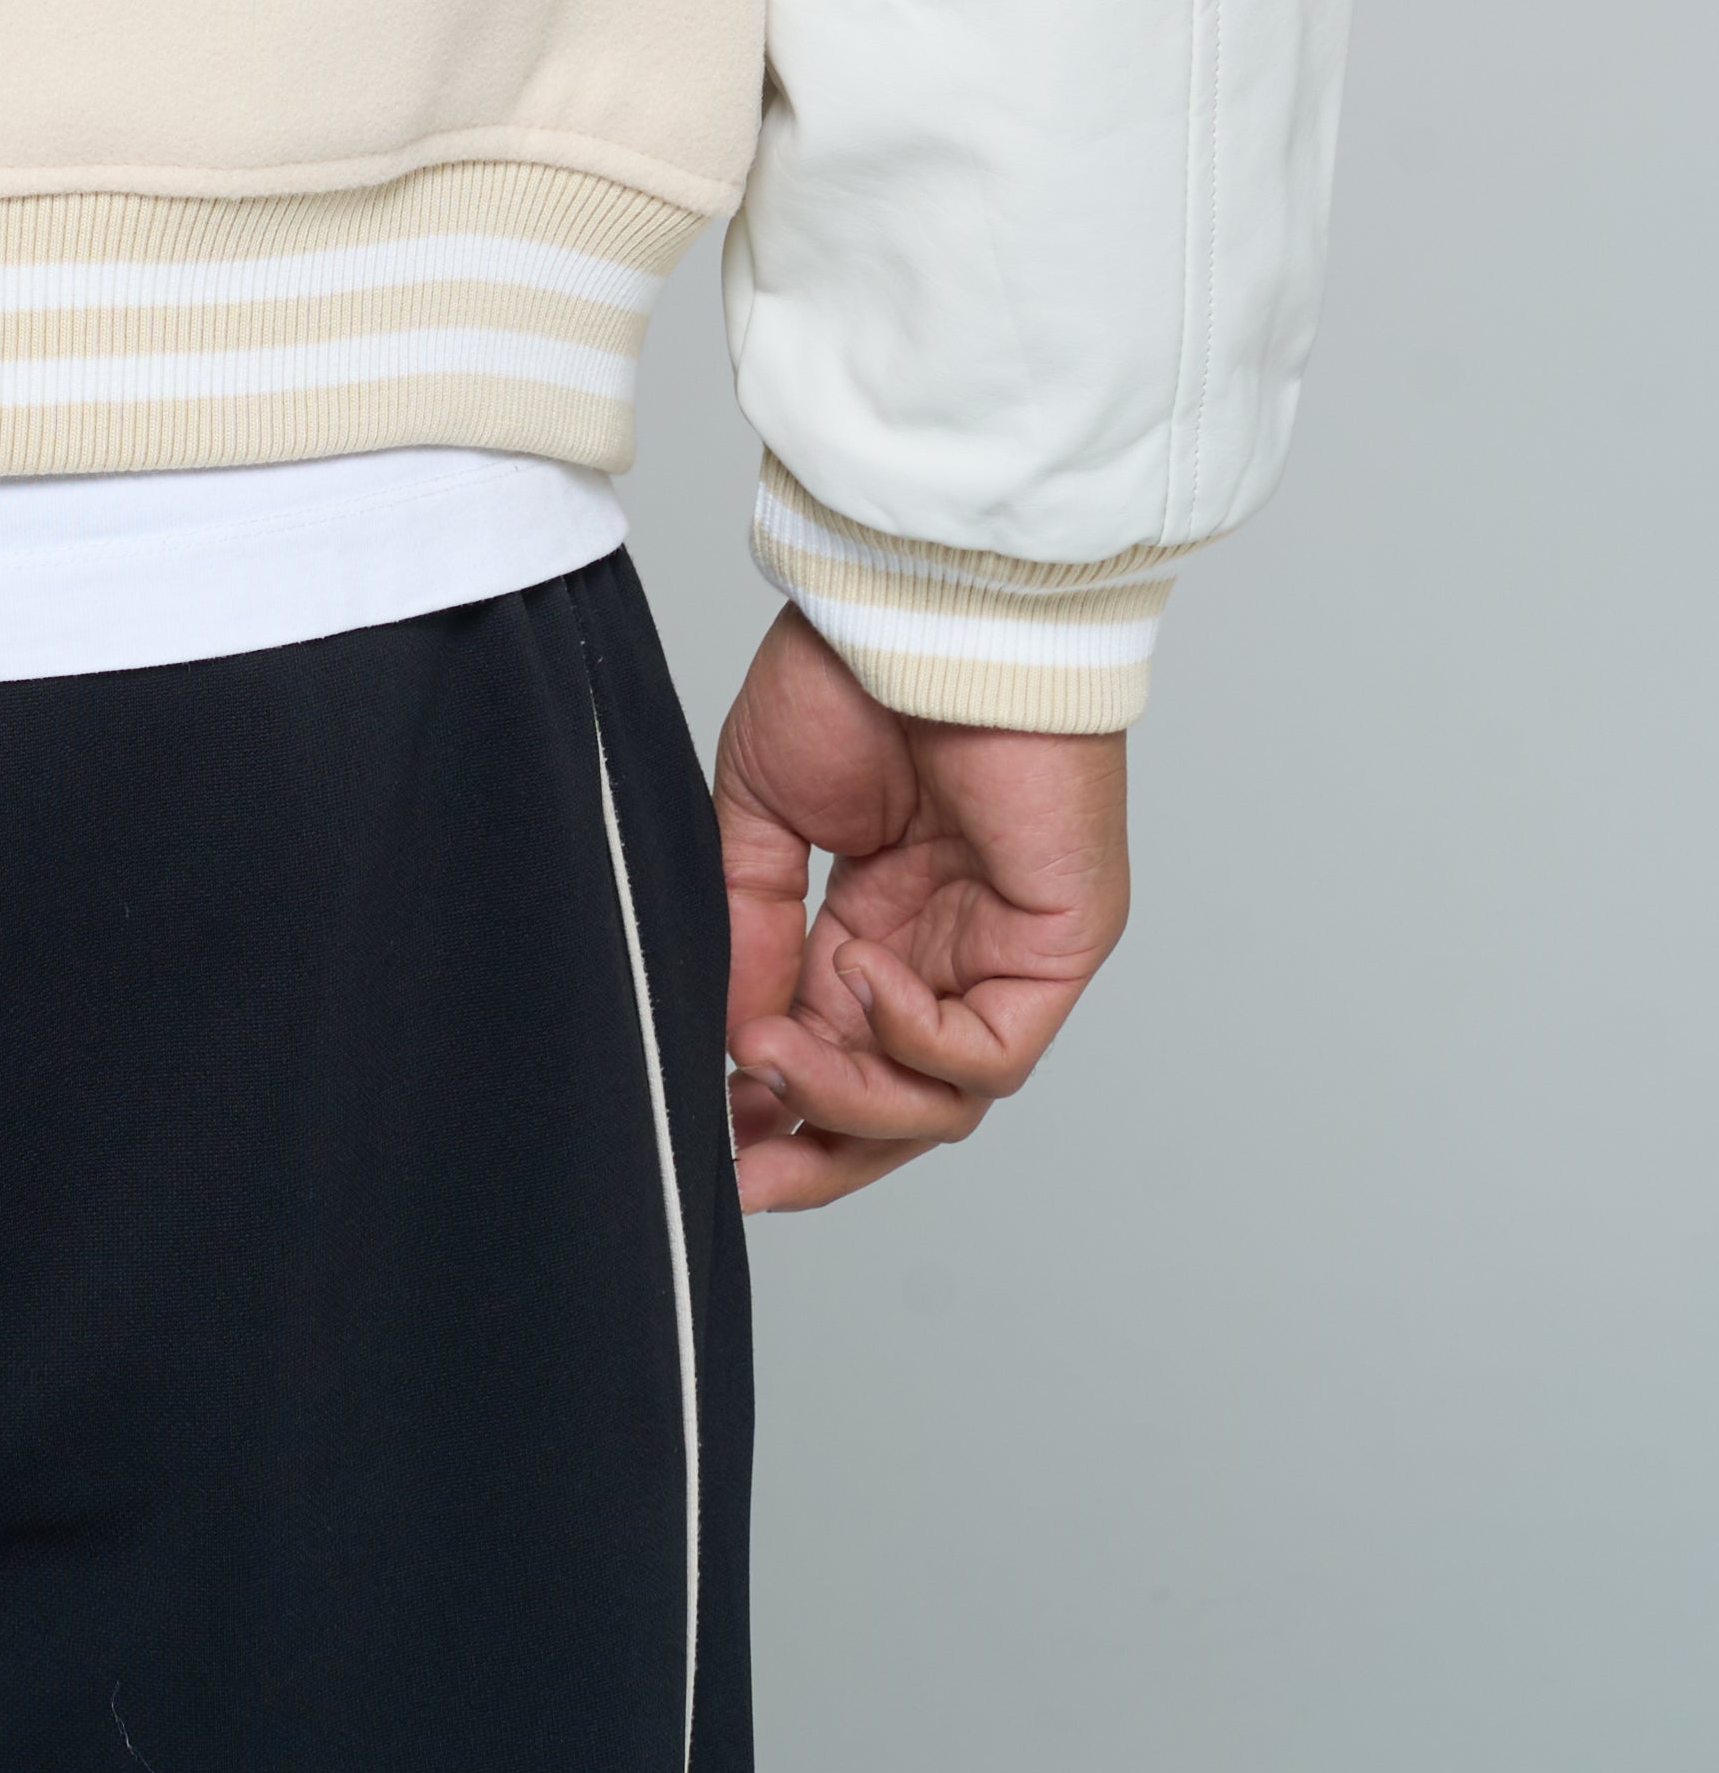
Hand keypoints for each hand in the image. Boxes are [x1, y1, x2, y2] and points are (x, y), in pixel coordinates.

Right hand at [714, 599, 1127, 1213]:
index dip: (780, 1105)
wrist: (920, 606)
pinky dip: (914, 1041)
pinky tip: (857, 977)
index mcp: (883, 919)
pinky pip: (991, 1055)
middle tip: (744, 1166)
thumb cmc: (852, 672)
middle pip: (901, 1105)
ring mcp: (1008, 953)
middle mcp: (950, 949)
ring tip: (774, 1049)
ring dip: (850, 1095)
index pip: (839, 1050)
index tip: (713, 1137)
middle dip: (820, 1149)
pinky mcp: (1059, 946)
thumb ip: (753, 932)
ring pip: (944, 1098)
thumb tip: (735, 1040)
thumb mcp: (764, 814)